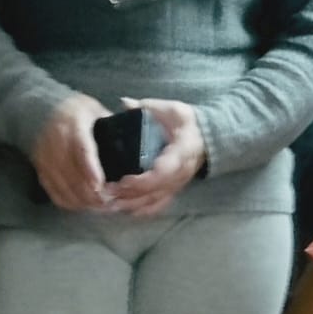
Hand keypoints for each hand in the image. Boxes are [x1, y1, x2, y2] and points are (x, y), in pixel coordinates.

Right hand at [30, 93, 109, 211]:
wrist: (40, 108)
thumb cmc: (76, 110)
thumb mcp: (96, 110)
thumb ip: (112, 127)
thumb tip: (135, 143)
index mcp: (74, 125)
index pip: (81, 150)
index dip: (90, 170)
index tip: (100, 186)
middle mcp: (56, 141)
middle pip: (71, 173)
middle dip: (90, 193)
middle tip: (109, 202)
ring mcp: (45, 156)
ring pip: (62, 185)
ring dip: (81, 200)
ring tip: (99, 206)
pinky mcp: (40, 167)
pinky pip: (52, 190)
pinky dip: (67, 201)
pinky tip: (82, 205)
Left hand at [102, 98, 205, 219]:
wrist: (207, 136)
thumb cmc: (186, 122)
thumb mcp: (170, 109)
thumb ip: (147, 106)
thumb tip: (124, 102)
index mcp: (181, 153)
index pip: (162, 173)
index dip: (142, 181)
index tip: (122, 180)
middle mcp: (180, 173)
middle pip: (155, 192)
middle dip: (129, 195)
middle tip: (105, 193)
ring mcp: (178, 184)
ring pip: (155, 201)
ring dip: (132, 205)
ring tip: (109, 204)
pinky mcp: (174, 189)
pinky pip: (159, 205)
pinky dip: (142, 210)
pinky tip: (125, 210)